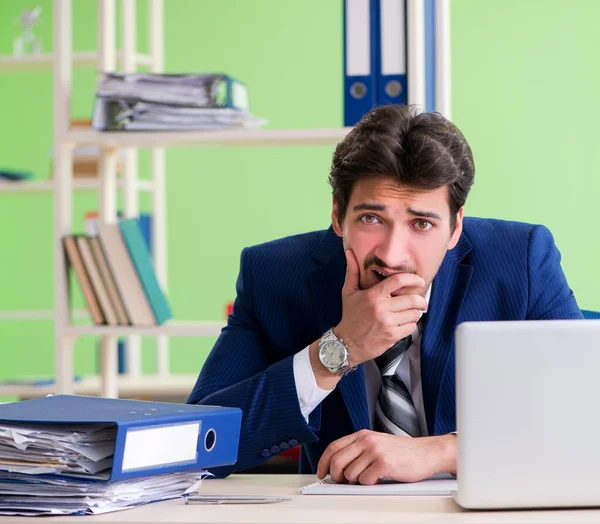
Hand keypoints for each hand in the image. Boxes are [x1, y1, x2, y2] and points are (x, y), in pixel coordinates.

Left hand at [316, 430, 455, 484]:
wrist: (427, 452)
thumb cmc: (402, 452)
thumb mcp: (376, 444)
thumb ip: (358, 450)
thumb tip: (337, 467)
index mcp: (362, 435)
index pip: (333, 447)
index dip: (323, 462)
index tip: (321, 473)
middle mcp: (366, 440)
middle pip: (337, 462)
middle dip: (337, 476)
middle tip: (343, 482)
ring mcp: (375, 451)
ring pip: (351, 475)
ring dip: (359, 481)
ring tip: (372, 476)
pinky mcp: (383, 463)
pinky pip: (366, 481)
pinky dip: (371, 484)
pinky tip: (381, 478)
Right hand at [335, 249, 427, 365]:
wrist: (346, 343)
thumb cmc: (350, 316)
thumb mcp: (348, 292)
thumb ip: (352, 271)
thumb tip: (349, 252)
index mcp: (373, 295)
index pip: (398, 281)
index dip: (413, 278)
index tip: (420, 280)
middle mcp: (382, 308)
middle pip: (412, 299)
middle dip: (420, 300)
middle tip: (420, 301)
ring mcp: (388, 323)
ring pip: (414, 314)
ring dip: (415, 313)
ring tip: (409, 312)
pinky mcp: (392, 336)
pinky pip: (411, 327)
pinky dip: (411, 325)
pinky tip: (404, 323)